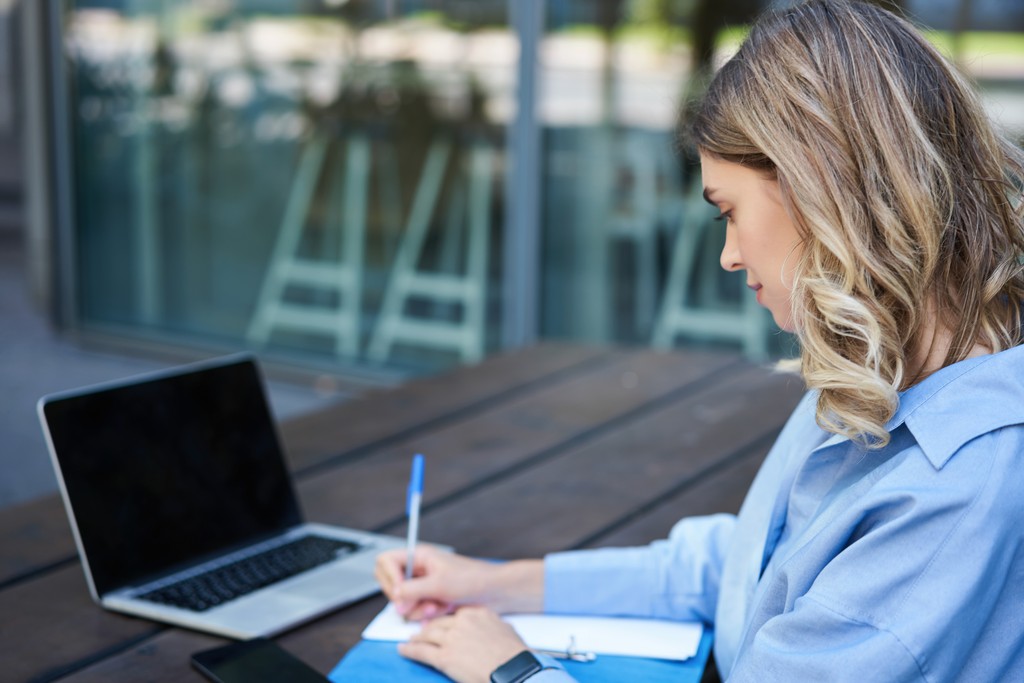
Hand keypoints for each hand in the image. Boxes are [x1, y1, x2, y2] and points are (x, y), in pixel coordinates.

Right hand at [375, 545, 496, 619]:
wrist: (493, 593)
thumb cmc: (472, 579)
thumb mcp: (439, 584)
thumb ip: (412, 590)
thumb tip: (394, 598)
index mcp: (419, 557)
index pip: (386, 561)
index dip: (389, 577)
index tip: (399, 591)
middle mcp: (418, 570)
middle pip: (390, 584)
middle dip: (403, 597)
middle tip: (415, 603)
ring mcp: (424, 586)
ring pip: (403, 601)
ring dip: (418, 608)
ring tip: (436, 606)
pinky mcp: (430, 600)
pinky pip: (417, 611)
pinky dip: (427, 614)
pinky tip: (442, 610)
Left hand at [400, 606, 528, 682]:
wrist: (514, 671)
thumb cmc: (516, 655)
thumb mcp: (507, 631)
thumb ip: (493, 625)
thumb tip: (490, 629)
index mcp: (478, 613)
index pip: (455, 614)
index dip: (445, 620)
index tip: (440, 623)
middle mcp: (462, 622)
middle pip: (438, 623)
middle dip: (429, 628)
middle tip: (422, 631)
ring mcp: (452, 638)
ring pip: (427, 635)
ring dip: (417, 638)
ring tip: (411, 640)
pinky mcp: (444, 657)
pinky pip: (421, 651)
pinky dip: (409, 650)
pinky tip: (403, 649)